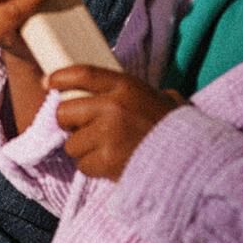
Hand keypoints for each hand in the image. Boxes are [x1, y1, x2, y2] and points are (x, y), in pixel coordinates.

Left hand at [49, 65, 182, 180]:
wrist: (194, 159)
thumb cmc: (177, 129)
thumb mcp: (160, 99)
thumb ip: (134, 93)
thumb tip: (106, 91)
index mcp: (126, 86)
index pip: (82, 74)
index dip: (60, 77)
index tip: (48, 82)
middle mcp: (112, 107)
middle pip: (65, 112)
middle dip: (69, 123)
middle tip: (83, 130)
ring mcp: (108, 134)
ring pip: (72, 144)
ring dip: (84, 150)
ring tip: (107, 151)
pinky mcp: (107, 160)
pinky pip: (83, 165)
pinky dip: (93, 168)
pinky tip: (111, 165)